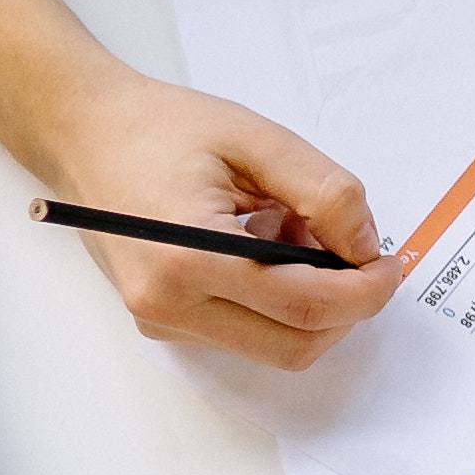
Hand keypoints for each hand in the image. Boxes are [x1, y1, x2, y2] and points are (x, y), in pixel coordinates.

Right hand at [34, 64, 398, 367]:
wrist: (84, 134)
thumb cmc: (161, 129)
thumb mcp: (256, 139)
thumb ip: (324, 192)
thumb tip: (366, 246)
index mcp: (188, 257)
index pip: (305, 306)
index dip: (365, 292)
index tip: (390, 262)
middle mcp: (168, 304)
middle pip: (295, 344)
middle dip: (345, 306)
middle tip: (354, 250)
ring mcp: (161, 320)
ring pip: (273, 345)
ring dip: (308, 302)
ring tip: (289, 229)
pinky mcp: (162, 322)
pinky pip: (243, 331)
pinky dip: (274, 301)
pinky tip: (260, 243)